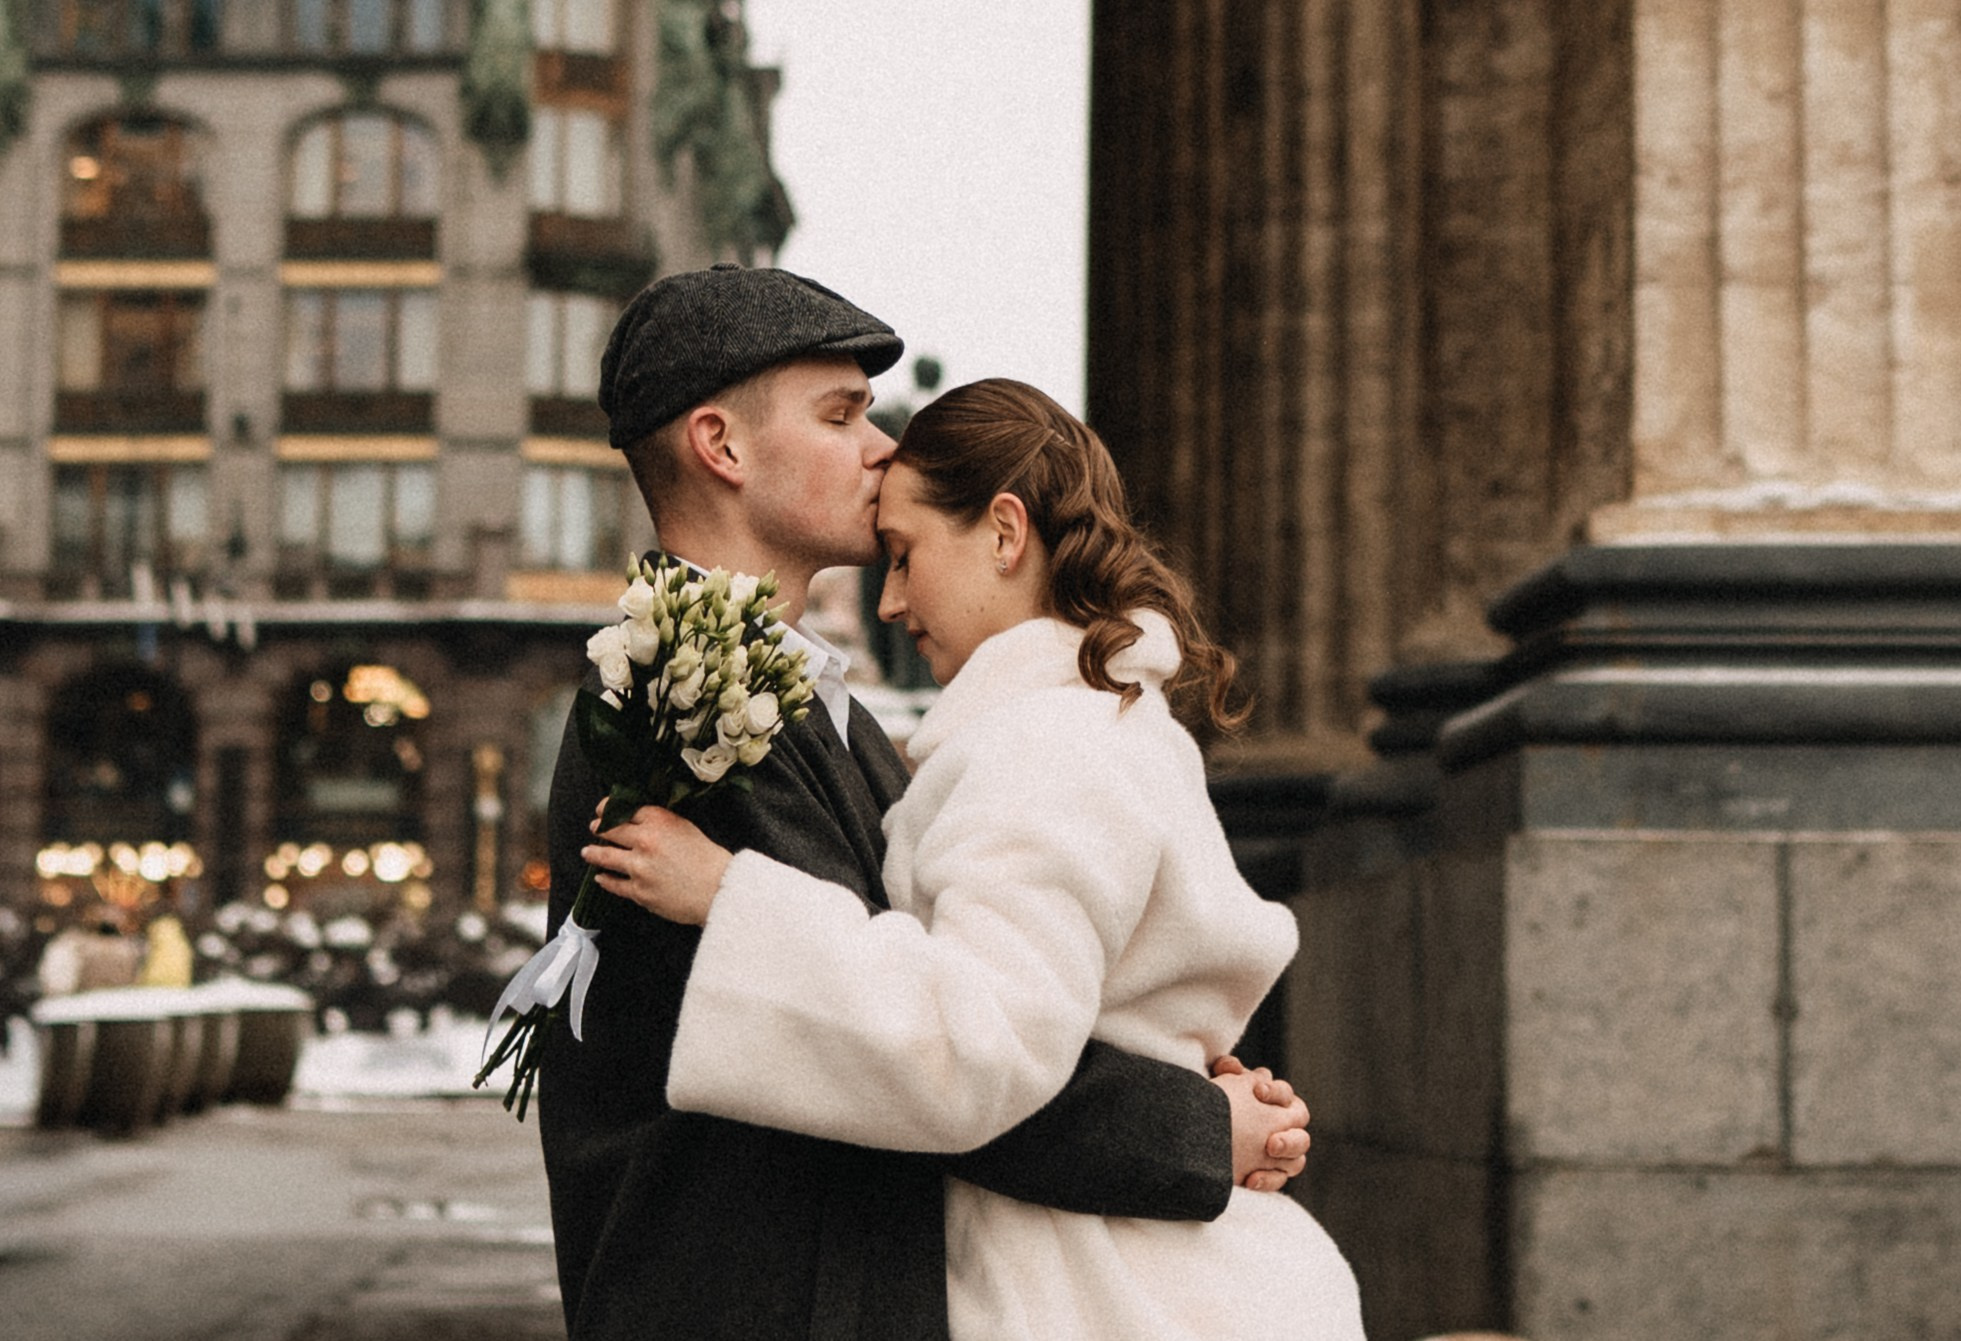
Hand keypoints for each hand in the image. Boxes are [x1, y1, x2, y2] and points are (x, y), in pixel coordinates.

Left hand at [581, 800, 732, 925]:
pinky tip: (601, 877)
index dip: (609, 808)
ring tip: (587, 852)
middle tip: (594, 828)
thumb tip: (636, 820)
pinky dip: (605, 879)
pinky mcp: (638, 891)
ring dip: (593, 853)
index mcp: (659, 821)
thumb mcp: (685, 827)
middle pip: (610, 829)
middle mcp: (645, 840)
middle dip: (599, 828)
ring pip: (604, 856)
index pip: (625, 809)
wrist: (719, 890)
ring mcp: (639, 867)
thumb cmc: (708, 859)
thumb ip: (660, 821)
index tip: (602, 809)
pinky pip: (613, 884)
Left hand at [1209, 1054, 1309, 1191]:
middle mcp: (1280, 1124)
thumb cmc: (1210, 1105)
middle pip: (1300, 1123)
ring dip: (1287, 1152)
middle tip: (1271, 1138)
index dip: (1276, 1092)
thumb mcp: (1218, 1084)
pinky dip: (1268, 1180)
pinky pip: (1279, 1178)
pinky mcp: (1267, 1172)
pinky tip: (1249, 1180)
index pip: (1286, 1094)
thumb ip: (1227, 1071)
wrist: (1192, 1136)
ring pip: (1298, 1155)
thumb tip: (1231, 1066)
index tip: (1257, 1091)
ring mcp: (1278, 1151)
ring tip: (1269, 1151)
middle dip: (1288, 1127)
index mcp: (1271, 1100)